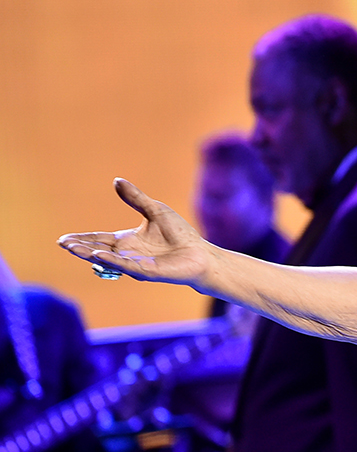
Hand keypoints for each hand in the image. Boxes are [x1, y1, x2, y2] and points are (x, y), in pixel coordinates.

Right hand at [58, 178, 211, 285]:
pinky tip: (98, 255)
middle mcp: (128, 254)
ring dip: (90, 254)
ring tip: (73, 248)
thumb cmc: (179, 234)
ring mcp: (135, 264)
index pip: (99, 239)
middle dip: (80, 248)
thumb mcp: (155, 210)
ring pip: (108, 260)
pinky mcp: (146, 272)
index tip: (63, 239)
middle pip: (98, 250)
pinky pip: (126, 266)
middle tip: (63, 244)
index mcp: (127, 241)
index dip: (82, 239)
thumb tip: (117, 180)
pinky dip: (112, 261)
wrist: (199, 253)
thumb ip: (135, 198)